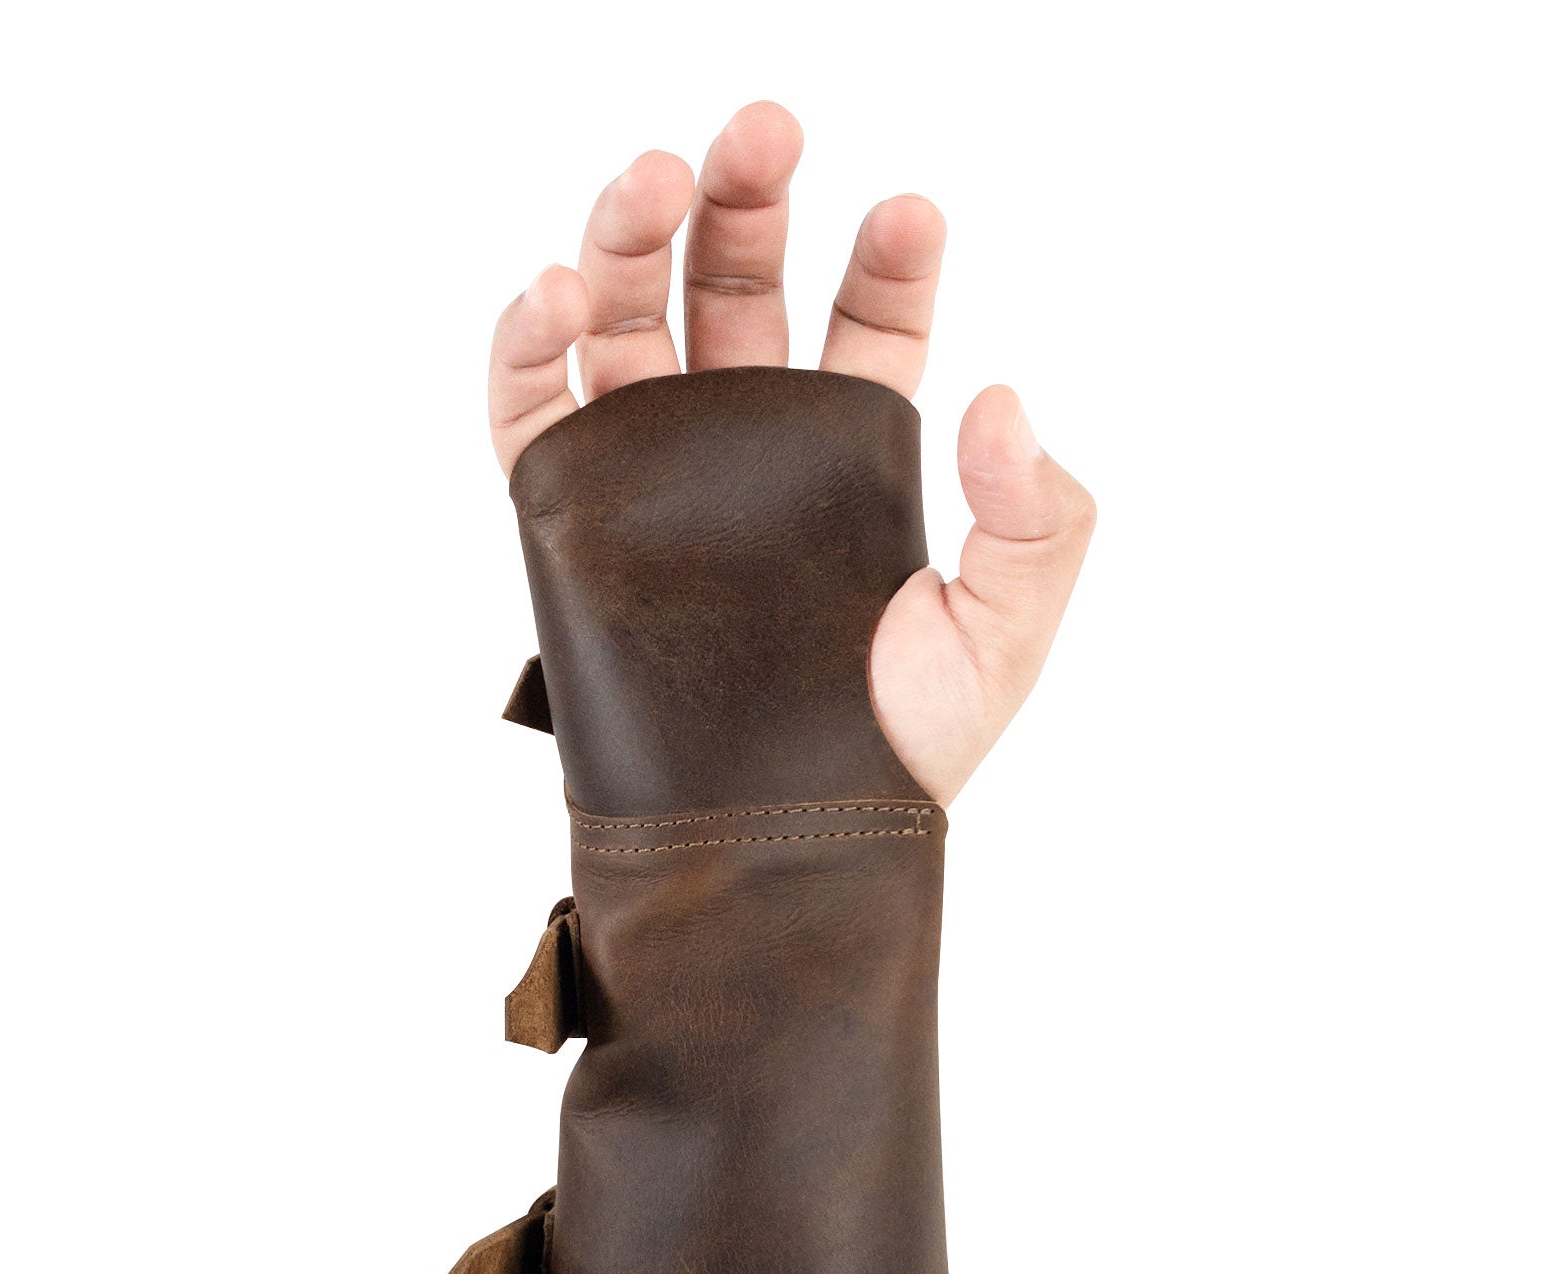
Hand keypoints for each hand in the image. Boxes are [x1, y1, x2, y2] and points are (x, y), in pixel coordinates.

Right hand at [485, 102, 1094, 805]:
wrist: (779, 852)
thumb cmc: (892, 760)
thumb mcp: (1002, 644)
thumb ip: (1037, 525)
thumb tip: (1009, 398)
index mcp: (846, 455)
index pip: (867, 322)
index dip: (890, 260)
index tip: (912, 212)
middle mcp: (742, 444)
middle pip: (734, 285)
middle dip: (746, 198)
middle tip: (768, 131)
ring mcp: (651, 471)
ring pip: (625, 319)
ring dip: (627, 234)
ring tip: (654, 179)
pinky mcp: (569, 516)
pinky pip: (530, 409)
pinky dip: (527, 343)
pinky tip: (555, 291)